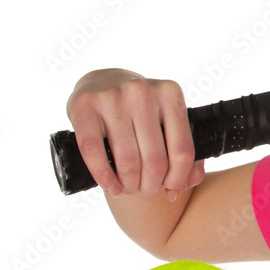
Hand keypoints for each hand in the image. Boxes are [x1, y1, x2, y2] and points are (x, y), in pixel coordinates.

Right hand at [66, 68, 204, 199]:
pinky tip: (111, 188)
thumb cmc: (142, 109)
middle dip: (151, 185)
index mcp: (170, 94)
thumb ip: (184, 151)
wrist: (102, 81)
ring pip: (127, 161)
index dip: (178, 178)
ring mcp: (112, 97)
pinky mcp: (84, 105)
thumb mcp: (168, 119)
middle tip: (145, 189)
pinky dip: (104, 177)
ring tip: (129, 189)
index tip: (171, 188)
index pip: (182, 151)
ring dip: (129, 185)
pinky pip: (94, 152)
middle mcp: (142, 92)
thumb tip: (186, 185)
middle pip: (154, 160)